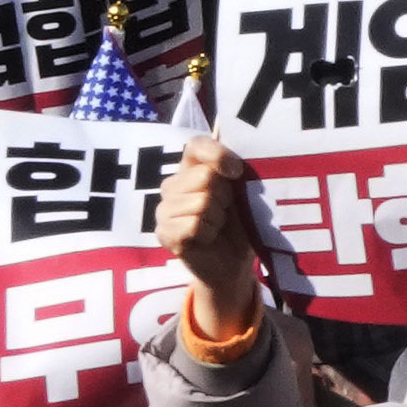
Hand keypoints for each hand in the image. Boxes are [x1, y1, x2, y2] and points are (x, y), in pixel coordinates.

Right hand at [154, 138, 263, 330]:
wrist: (235, 262)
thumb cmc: (240, 222)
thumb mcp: (244, 192)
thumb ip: (237, 172)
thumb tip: (235, 165)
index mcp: (192, 168)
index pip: (196, 145)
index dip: (218, 154)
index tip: (237, 172)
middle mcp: (173, 185)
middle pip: (206, 176)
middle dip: (226, 197)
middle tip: (225, 211)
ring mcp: (164, 209)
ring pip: (201, 202)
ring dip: (218, 218)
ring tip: (216, 226)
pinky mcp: (163, 232)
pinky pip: (193, 225)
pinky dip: (208, 233)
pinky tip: (206, 239)